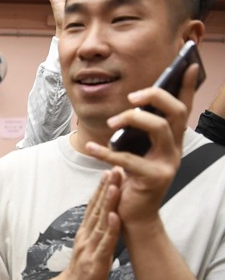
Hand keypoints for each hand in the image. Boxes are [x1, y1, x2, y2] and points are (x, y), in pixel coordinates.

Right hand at [53, 168, 121, 279]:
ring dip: (108, 202)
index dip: (102, 188)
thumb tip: (107, 217)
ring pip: (100, 221)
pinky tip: (114, 216)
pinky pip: (104, 242)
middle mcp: (86, 235)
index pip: (94, 206)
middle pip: (97, 208)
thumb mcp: (90, 247)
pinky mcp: (96, 260)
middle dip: (106, 188)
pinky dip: (110, 229)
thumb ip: (97, 232)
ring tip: (115, 184)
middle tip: (114, 168)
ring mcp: (90, 247)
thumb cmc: (83, 270)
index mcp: (86, 231)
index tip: (110, 170)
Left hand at [85, 64, 200, 226]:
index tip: (188, 63)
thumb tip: (129, 107)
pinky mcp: (153, 179)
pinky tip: (90, 147)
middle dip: (155, 97)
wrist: (134, 216)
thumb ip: (137, 134)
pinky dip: (106, 152)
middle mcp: (174, 149)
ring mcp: (167, 163)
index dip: (187, 86)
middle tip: (131, 97)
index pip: (184, 108)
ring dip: (134, 119)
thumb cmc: (132, 181)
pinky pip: (129, 160)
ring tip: (112, 123)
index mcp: (172, 141)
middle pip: (176, 112)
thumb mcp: (137, 152)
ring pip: (160, 129)